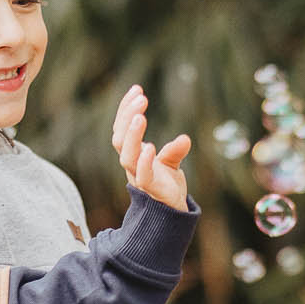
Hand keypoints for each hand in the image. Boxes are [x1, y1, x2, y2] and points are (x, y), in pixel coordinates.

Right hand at [110, 84, 190, 212]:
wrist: (171, 214)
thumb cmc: (167, 186)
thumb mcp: (171, 163)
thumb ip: (175, 150)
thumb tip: (184, 138)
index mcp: (133, 154)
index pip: (122, 128)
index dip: (126, 109)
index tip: (137, 89)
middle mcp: (131, 164)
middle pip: (119, 139)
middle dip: (127, 117)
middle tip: (140, 97)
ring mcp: (138, 177)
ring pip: (126, 156)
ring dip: (132, 136)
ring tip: (140, 117)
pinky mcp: (151, 190)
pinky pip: (142, 175)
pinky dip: (144, 161)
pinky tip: (150, 147)